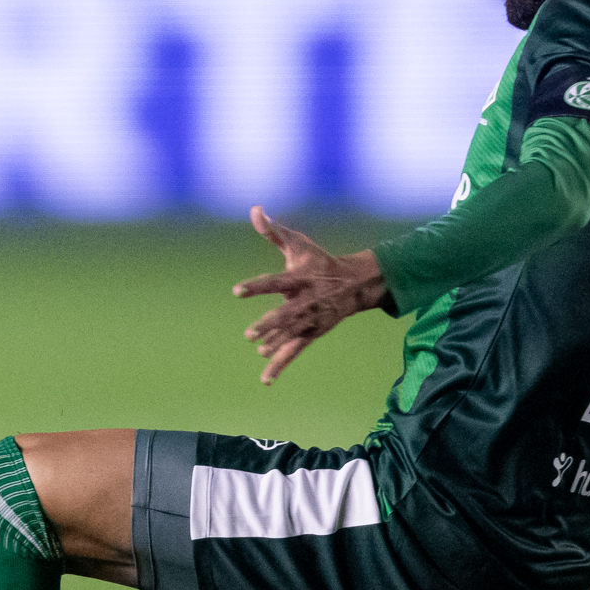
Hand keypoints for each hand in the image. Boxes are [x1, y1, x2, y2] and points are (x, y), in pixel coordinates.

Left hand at [230, 205, 387, 385]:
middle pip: (286, 314)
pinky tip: (265, 379)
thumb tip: (254, 210)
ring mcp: (311, 319)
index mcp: (300, 278)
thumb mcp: (298, 244)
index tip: (236, 291)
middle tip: (250, 334)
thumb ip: (274, 231)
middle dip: (270, 324)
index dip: (256, 286)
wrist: (353, 284)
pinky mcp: (312, 333)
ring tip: (260, 350)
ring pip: (292, 334)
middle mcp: (306, 301)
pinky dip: (281, 364)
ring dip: (277, 343)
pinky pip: (295, 351)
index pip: (275, 282)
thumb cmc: (318, 261)